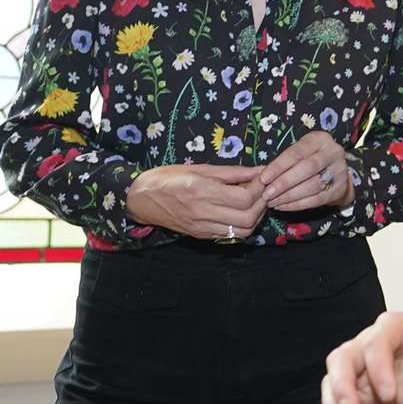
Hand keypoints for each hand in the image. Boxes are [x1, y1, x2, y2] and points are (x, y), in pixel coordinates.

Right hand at [126, 164, 265, 239]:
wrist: (140, 199)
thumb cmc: (167, 178)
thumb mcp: (199, 168)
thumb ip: (231, 173)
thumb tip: (258, 171)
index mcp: (202, 191)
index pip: (244, 198)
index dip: (259, 189)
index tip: (261, 178)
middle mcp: (203, 212)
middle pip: (248, 217)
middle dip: (262, 204)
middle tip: (261, 191)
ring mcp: (202, 227)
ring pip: (243, 231)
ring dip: (255, 217)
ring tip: (253, 202)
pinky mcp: (201, 235)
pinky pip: (231, 235)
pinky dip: (243, 224)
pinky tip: (240, 211)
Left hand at [261, 130, 352, 211]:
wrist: (337, 171)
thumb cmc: (311, 158)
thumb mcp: (301, 151)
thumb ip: (285, 160)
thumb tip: (262, 176)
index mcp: (320, 139)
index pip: (296, 153)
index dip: (278, 167)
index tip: (263, 179)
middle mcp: (333, 153)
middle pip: (306, 169)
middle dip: (283, 183)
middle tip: (266, 194)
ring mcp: (339, 172)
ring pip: (312, 186)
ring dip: (288, 196)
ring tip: (272, 202)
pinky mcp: (339, 189)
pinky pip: (316, 200)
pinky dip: (297, 205)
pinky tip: (283, 206)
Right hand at [321, 311, 402, 403]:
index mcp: (393, 327)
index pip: (376, 343)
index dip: (378, 369)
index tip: (390, 394)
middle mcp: (370, 342)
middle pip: (343, 357)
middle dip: (342, 384)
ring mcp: (361, 364)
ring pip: (333, 377)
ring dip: (333, 402)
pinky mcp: (359, 385)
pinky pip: (338, 396)